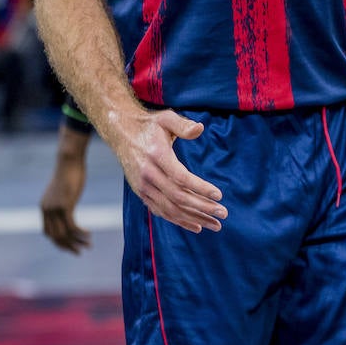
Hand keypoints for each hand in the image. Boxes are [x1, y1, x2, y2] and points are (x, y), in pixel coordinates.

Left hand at [40, 153, 91, 253]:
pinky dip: (80, 233)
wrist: (69, 160)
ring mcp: (55, 208)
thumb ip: (63, 199)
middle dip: (68, 246)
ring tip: (88, 245)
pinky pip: (72, 226)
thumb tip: (68, 202)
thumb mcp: (63, 189)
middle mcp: (47, 210)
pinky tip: (89, 234)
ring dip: (76, 242)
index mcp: (44, 207)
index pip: (48, 232)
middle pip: (55, 237)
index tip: (71, 245)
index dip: (59, 242)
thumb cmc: (69, 171)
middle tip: (79, 252)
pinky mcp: (65, 205)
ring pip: (64, 234)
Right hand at [115, 109, 226, 232]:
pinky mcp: (142, 193)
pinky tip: (197, 226)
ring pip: (171, 209)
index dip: (200, 188)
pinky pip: (161, 212)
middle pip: (178, 197)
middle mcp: (148, 174)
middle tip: (223, 213)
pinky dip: (179, 221)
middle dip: (202, 207)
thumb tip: (200, 128)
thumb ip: (183, 125)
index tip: (219, 195)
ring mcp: (143, 187)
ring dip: (194, 218)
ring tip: (216, 225)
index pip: (180, 177)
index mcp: (156, 156)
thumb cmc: (149, 125)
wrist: (121, 133)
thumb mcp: (166, 118)